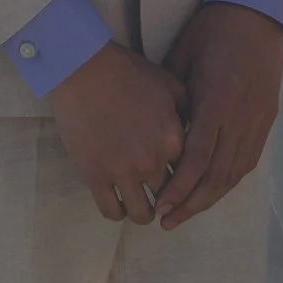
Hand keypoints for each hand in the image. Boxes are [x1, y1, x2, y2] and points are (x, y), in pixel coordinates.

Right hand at [48, 41, 188, 224]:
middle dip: (165, 195)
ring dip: (144, 211)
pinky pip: (112, 212)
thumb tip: (197, 129)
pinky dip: (118, 211)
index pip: (189, 174)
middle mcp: (152, 161)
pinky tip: (117, 200)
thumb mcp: (169, 84)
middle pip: (167, 196)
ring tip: (139, 202)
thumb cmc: (127, 72)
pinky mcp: (95, 177)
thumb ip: (188, 109)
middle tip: (157, 191)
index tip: (177, 176)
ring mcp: (123, 172)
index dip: (184, 176)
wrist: (84, 69)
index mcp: (173, 140)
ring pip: (141, 213)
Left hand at [154, 1, 282, 228]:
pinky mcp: (267, 117)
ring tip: (185, 213)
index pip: (198, 156)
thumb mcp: (183, 56)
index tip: (161, 205)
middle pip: (217, 173)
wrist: (256, 12)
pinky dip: (229, 180)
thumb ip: (172, 98)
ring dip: (210, 197)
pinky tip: (212, 191)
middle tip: (166, 221)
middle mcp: (242, 114)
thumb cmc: (212, 29)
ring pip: (235, 171)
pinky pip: (248, 159)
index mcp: (218, 98)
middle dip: (191, 202)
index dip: (180, 187)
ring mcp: (258, 118)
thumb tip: (154, 131)